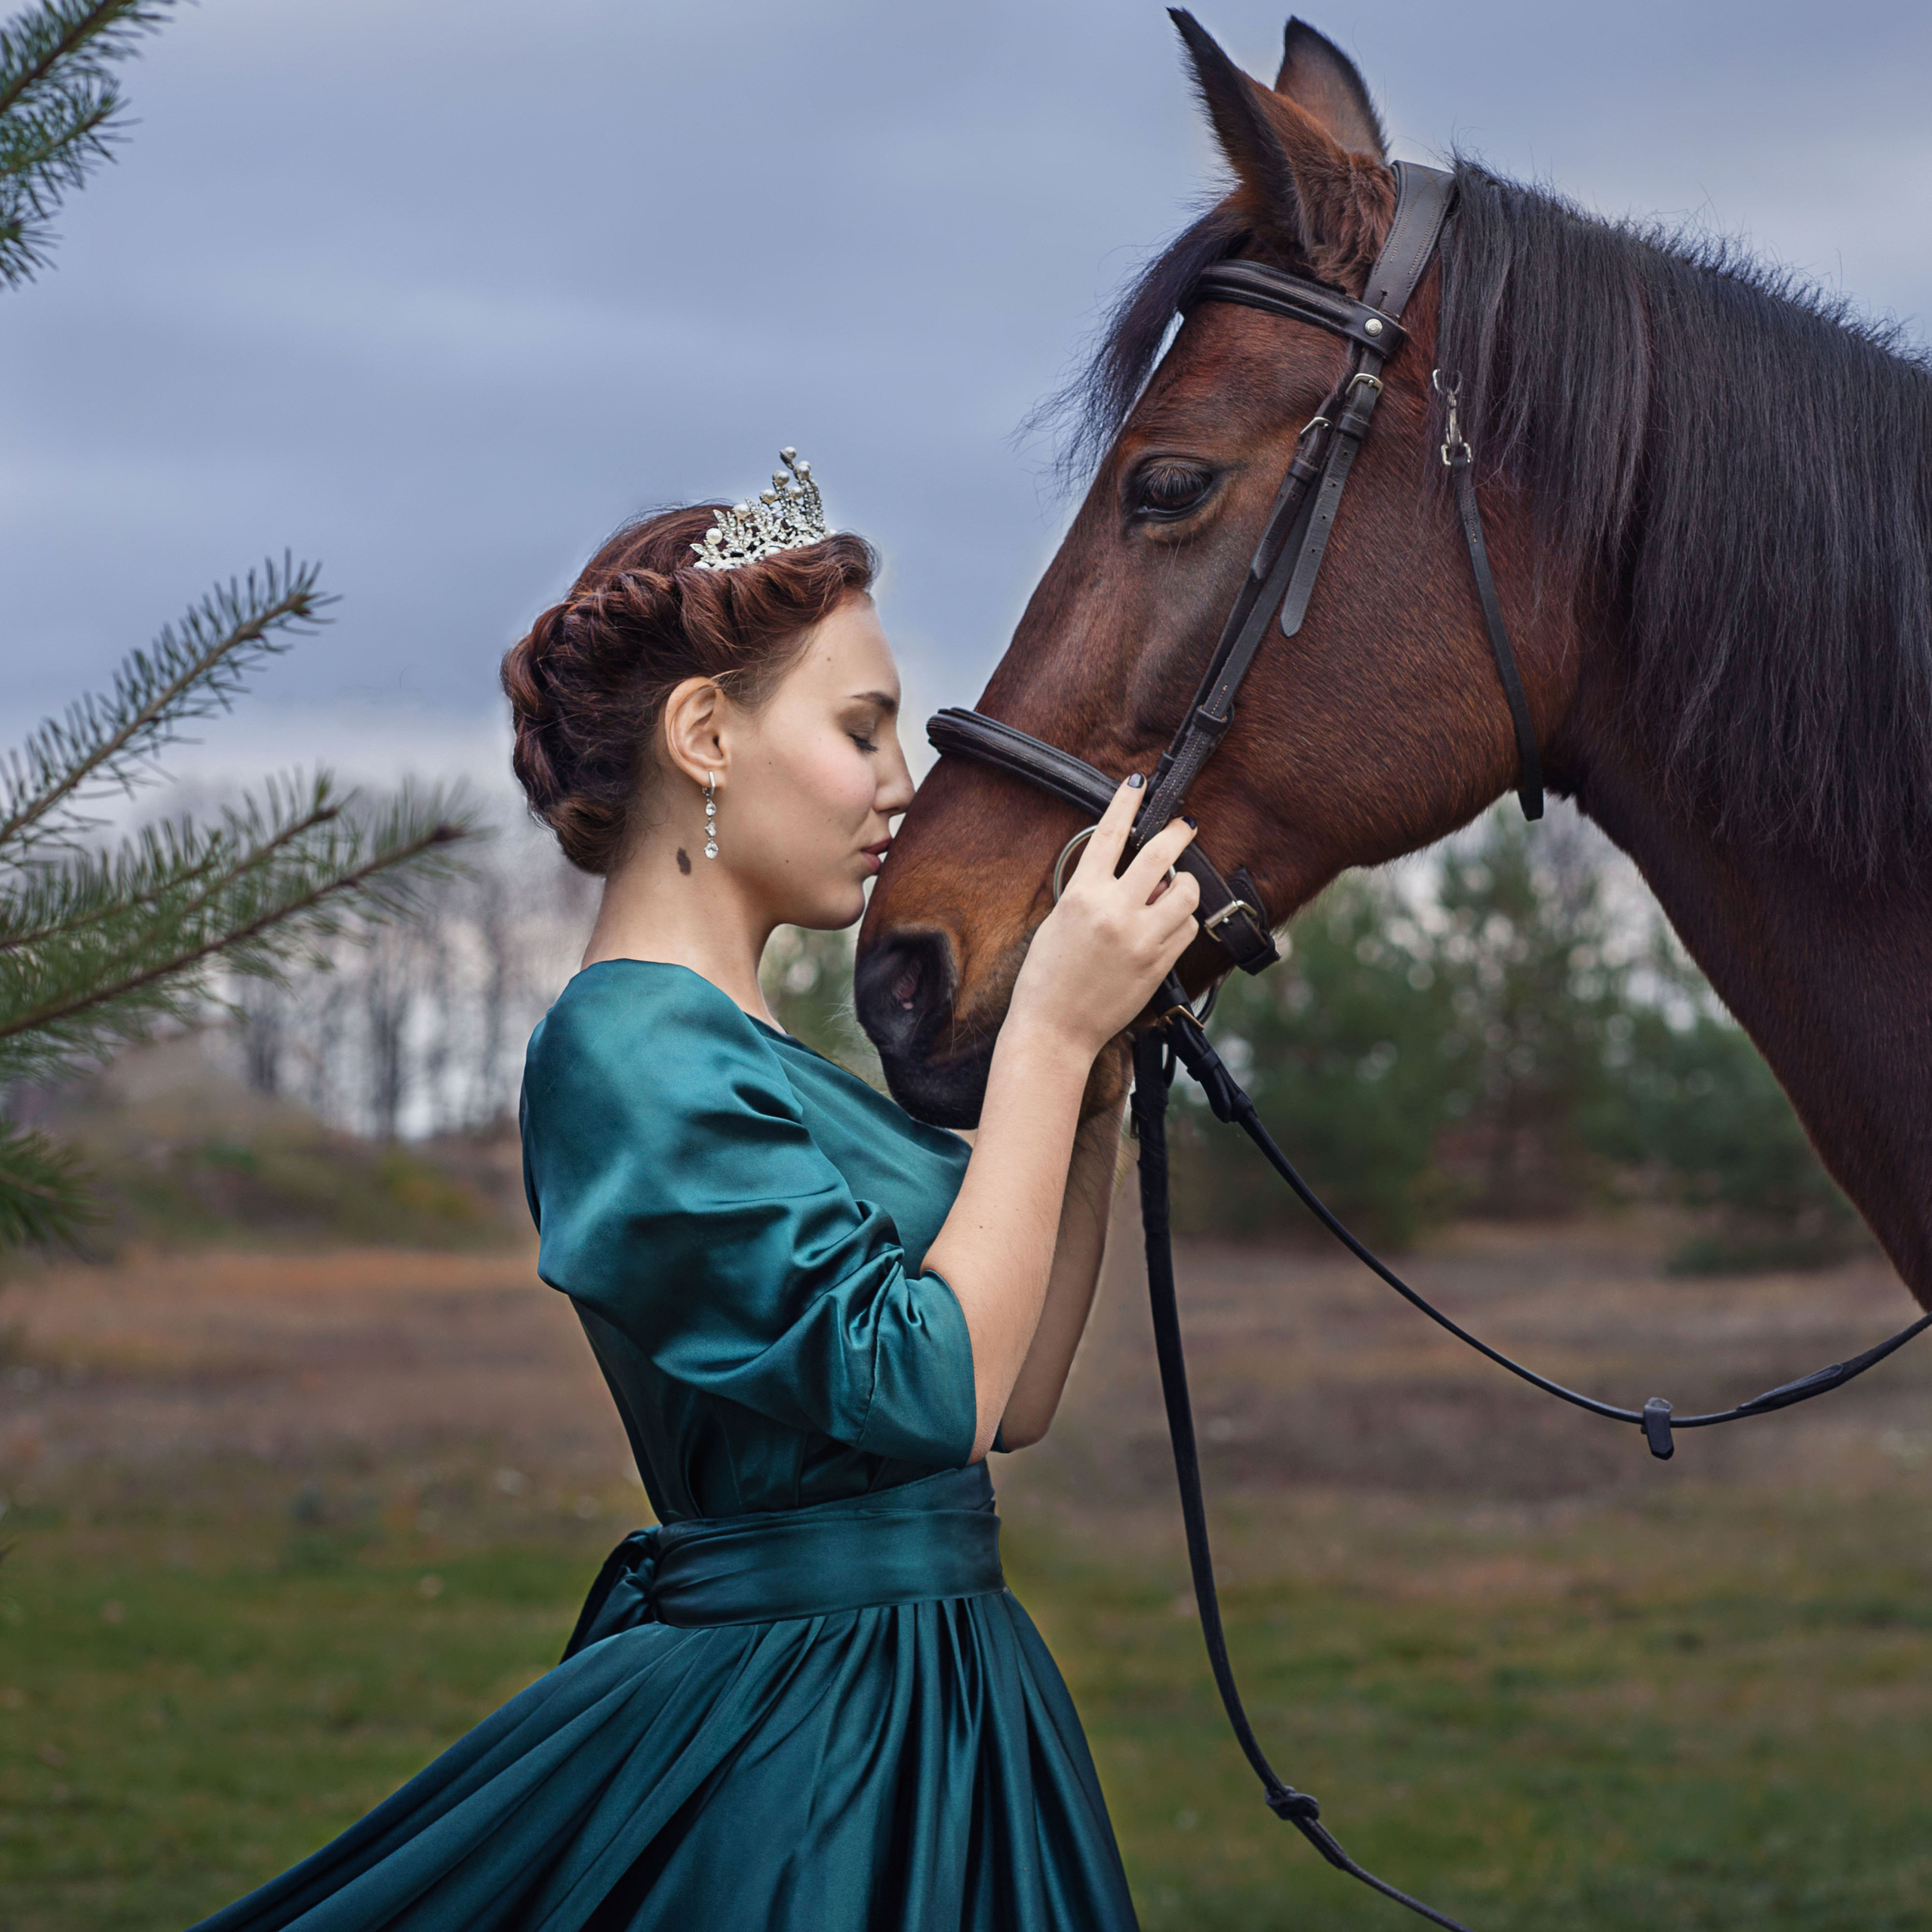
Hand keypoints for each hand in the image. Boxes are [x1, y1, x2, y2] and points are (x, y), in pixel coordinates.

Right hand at [1007, 777, 1200, 1059]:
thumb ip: (1096, 893)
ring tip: (1174, 890)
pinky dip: (1182, 920)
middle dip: (1178, 832)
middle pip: (1160, 854)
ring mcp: (1141, 938)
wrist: (1055, 1029)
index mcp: (1082, 895)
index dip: (1126, 801)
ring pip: (1186, 892)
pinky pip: (1187, 928)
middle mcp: (1115, 912)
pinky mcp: (1159, 964)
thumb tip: (1141, 879)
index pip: (1109, 833)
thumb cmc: (1047, 977)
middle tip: (1185, 825)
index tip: (1139, 782)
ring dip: (1185, 884)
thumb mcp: (1060, 921)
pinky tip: (1167, 926)